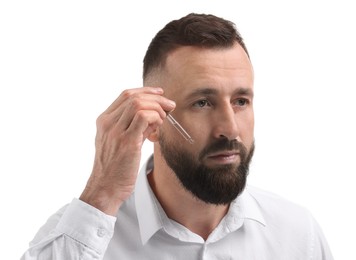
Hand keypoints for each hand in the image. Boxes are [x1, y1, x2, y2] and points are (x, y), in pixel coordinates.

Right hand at [80, 87, 174, 215]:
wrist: (105, 188)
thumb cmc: (114, 168)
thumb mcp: (118, 143)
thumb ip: (132, 128)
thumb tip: (154, 117)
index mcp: (104, 121)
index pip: (125, 95)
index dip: (145, 91)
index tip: (160, 94)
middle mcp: (108, 123)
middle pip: (134, 97)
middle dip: (156, 98)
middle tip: (170, 106)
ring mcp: (116, 131)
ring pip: (139, 104)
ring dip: (157, 108)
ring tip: (164, 119)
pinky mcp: (127, 142)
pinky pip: (144, 117)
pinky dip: (155, 118)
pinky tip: (158, 128)